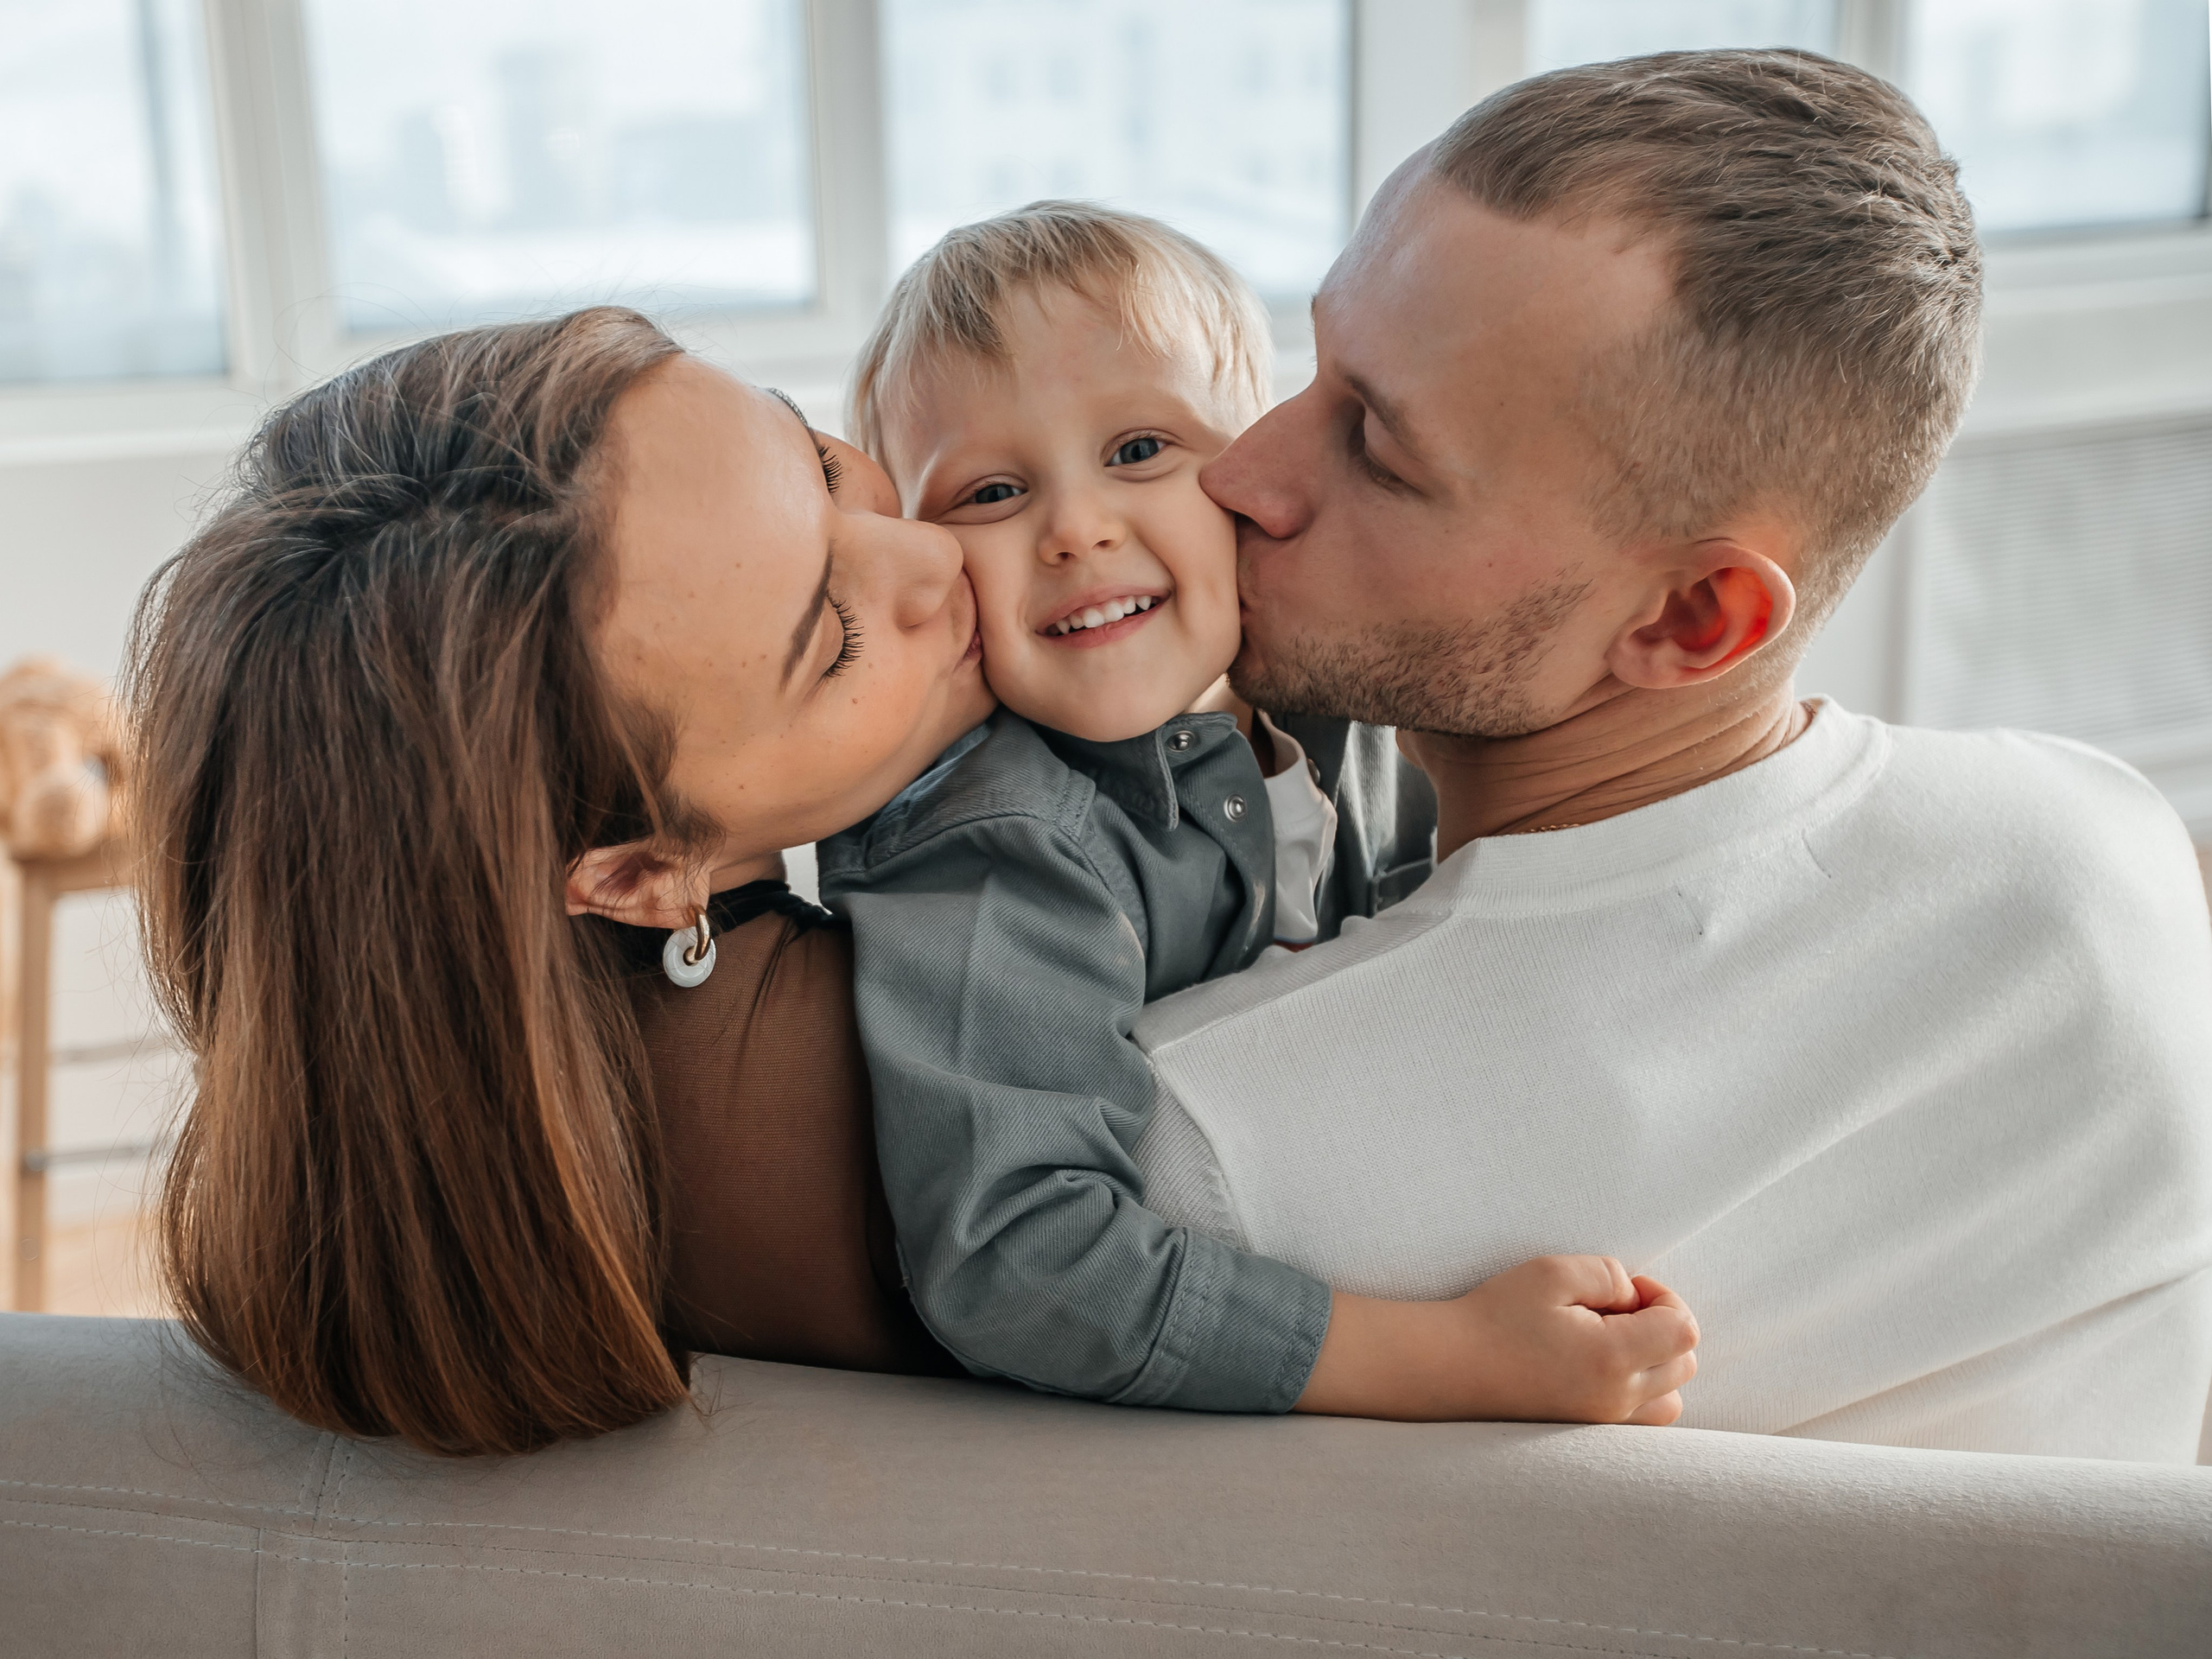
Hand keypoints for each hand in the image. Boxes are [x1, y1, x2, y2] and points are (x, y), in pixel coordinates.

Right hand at [1293, 1255, 1697, 1424]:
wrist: (1448, 1366)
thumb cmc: (1495, 1316)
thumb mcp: (1551, 1273)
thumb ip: (1608, 1274)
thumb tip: (1634, 1297)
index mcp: (1614, 1357)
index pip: (1684, 1329)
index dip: (1663, 1298)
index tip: (1624, 1290)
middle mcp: (1617, 1399)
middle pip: (1684, 1363)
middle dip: (1661, 1327)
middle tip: (1612, 1308)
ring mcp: (1603, 1423)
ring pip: (1670, 1398)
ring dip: (1656, 1363)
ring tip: (1609, 1340)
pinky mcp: (1587, 1434)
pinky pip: (1642, 1420)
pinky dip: (1639, 1392)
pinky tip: (1598, 1368)